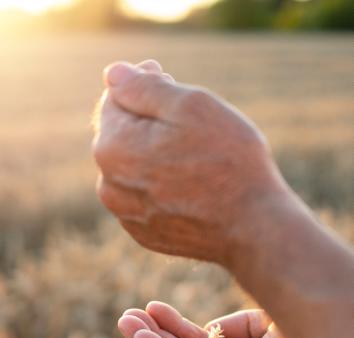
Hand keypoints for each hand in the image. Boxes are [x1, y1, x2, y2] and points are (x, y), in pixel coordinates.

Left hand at [93, 59, 287, 267]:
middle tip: (190, 122)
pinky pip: (146, 199)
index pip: (114, 100)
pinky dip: (161, 188)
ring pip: (134, 170)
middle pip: (122, 137)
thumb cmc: (227, 162)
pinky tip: (192, 188)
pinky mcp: (146, 235)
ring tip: (195, 158)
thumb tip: (113, 75)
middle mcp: (109, 186)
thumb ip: (143, 87)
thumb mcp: (189, 106)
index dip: (144, 86)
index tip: (172, 82)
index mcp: (112, 148)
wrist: (252, 227)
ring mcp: (127, 216)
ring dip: (155, 156)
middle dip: (149, 122)